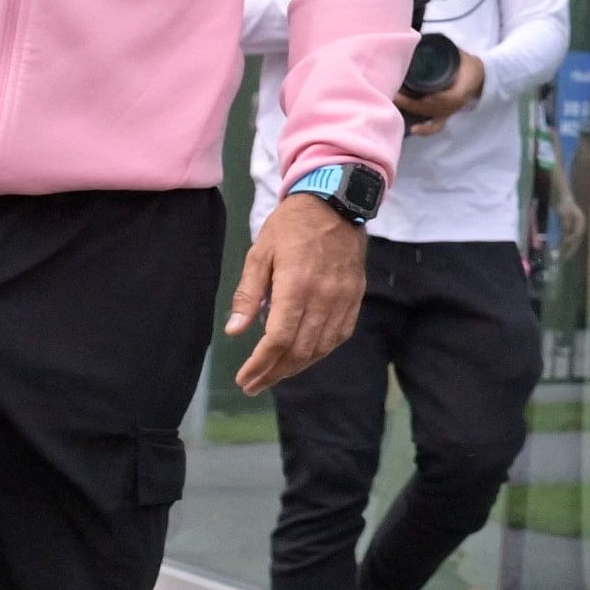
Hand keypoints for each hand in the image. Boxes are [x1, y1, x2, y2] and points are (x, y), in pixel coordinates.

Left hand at [228, 195, 366, 393]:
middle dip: (274, 372)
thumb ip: (248, 294)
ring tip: (274, 375)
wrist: (335, 204)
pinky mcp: (355, 297)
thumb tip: (234, 331)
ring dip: (296, 367)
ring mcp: (344, 299)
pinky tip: (304, 358)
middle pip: (300, 350)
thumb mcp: (259, 253)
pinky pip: (339, 335)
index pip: (279, 338)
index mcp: (296, 285)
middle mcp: (324, 297)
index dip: (260, 364)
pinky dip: (320, 352)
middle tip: (253, 385)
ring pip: (321, 347)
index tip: (244, 378)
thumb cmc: (290, 226)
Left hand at [397, 52, 483, 133]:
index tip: (423, 96)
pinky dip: (426, 130)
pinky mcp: (445, 115)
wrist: (480, 76)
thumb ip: (444, 49)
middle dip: (414, 102)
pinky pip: (436, 126)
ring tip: (397, 102)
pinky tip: (414, 130)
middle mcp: (456, 103)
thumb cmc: (467, 65)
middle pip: (435, 107)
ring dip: (414, 110)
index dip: (437, 98)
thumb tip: (420, 39)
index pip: (451, 98)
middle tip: (396, 93)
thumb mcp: (460, 55)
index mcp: (463, 87)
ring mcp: (450, 111)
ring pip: (432, 115)